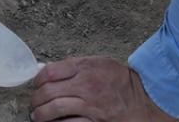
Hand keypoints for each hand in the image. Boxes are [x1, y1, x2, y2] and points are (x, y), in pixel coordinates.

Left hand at [30, 57, 175, 121]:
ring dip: (41, 114)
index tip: (36, 85)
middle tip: (34, 103)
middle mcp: (86, 86)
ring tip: (37, 116)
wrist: (144, 98)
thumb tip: (49, 71)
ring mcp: (90, 106)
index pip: (50, 72)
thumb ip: (75, 65)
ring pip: (55, 109)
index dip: (37, 80)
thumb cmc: (120, 80)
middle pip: (48, 92)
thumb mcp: (99, 63)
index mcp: (85, 68)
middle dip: (36, 99)